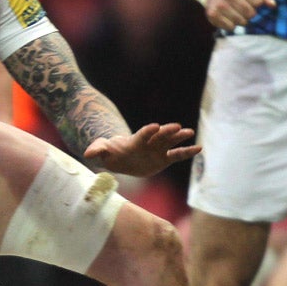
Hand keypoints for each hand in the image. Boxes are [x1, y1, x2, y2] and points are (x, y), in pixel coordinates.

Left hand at [84, 122, 199, 177]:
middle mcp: (149, 143)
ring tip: (190, 132)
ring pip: (170, 142)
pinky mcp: (164, 158)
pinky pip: (177, 155)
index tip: (156, 126)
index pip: (142, 135)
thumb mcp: (103, 152)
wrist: (122, 158)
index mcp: (135, 141)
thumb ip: (97, 150)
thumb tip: (87, 153)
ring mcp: (158, 150)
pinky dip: (188, 152)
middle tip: (177, 126)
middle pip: (159, 136)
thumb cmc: (112, 153)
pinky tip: (199, 148)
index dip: (148, 131)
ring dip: (180, 138)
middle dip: (167, 131)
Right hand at [203, 0, 275, 31]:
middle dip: (250, 13)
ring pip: (241, 22)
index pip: (258, 1)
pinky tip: (229, 17)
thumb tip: (272, 5)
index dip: (257, 2)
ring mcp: (219, 5)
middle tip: (244, 8)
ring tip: (237, 12)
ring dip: (242, 20)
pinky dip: (232, 25)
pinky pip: (231, 27)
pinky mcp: (212, 15)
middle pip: (250, 13)